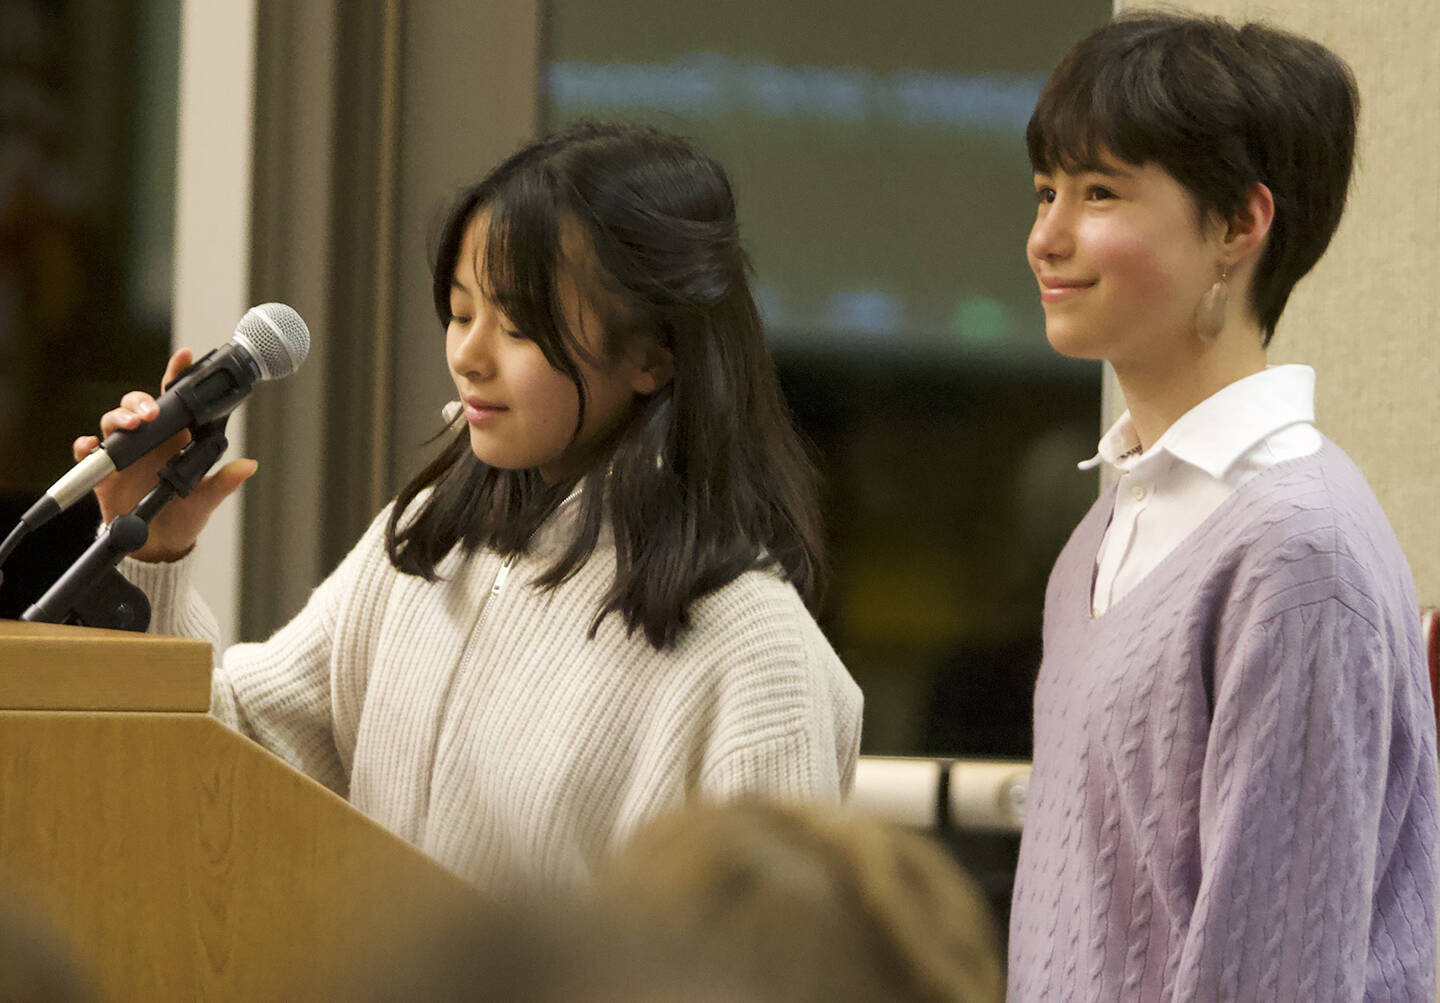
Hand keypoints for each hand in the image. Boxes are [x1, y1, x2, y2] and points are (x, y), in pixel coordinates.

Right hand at [71, 348, 257, 562]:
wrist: (159, 544)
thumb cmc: (185, 515)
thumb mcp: (206, 499)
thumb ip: (224, 482)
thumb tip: (249, 466)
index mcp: (176, 438)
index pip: (175, 400)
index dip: (176, 375)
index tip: (184, 356)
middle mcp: (149, 440)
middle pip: (138, 405)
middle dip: (141, 402)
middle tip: (150, 413)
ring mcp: (125, 453)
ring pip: (114, 421)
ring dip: (119, 418)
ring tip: (132, 425)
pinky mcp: (104, 472)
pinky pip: (89, 452)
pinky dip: (87, 446)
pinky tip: (92, 446)